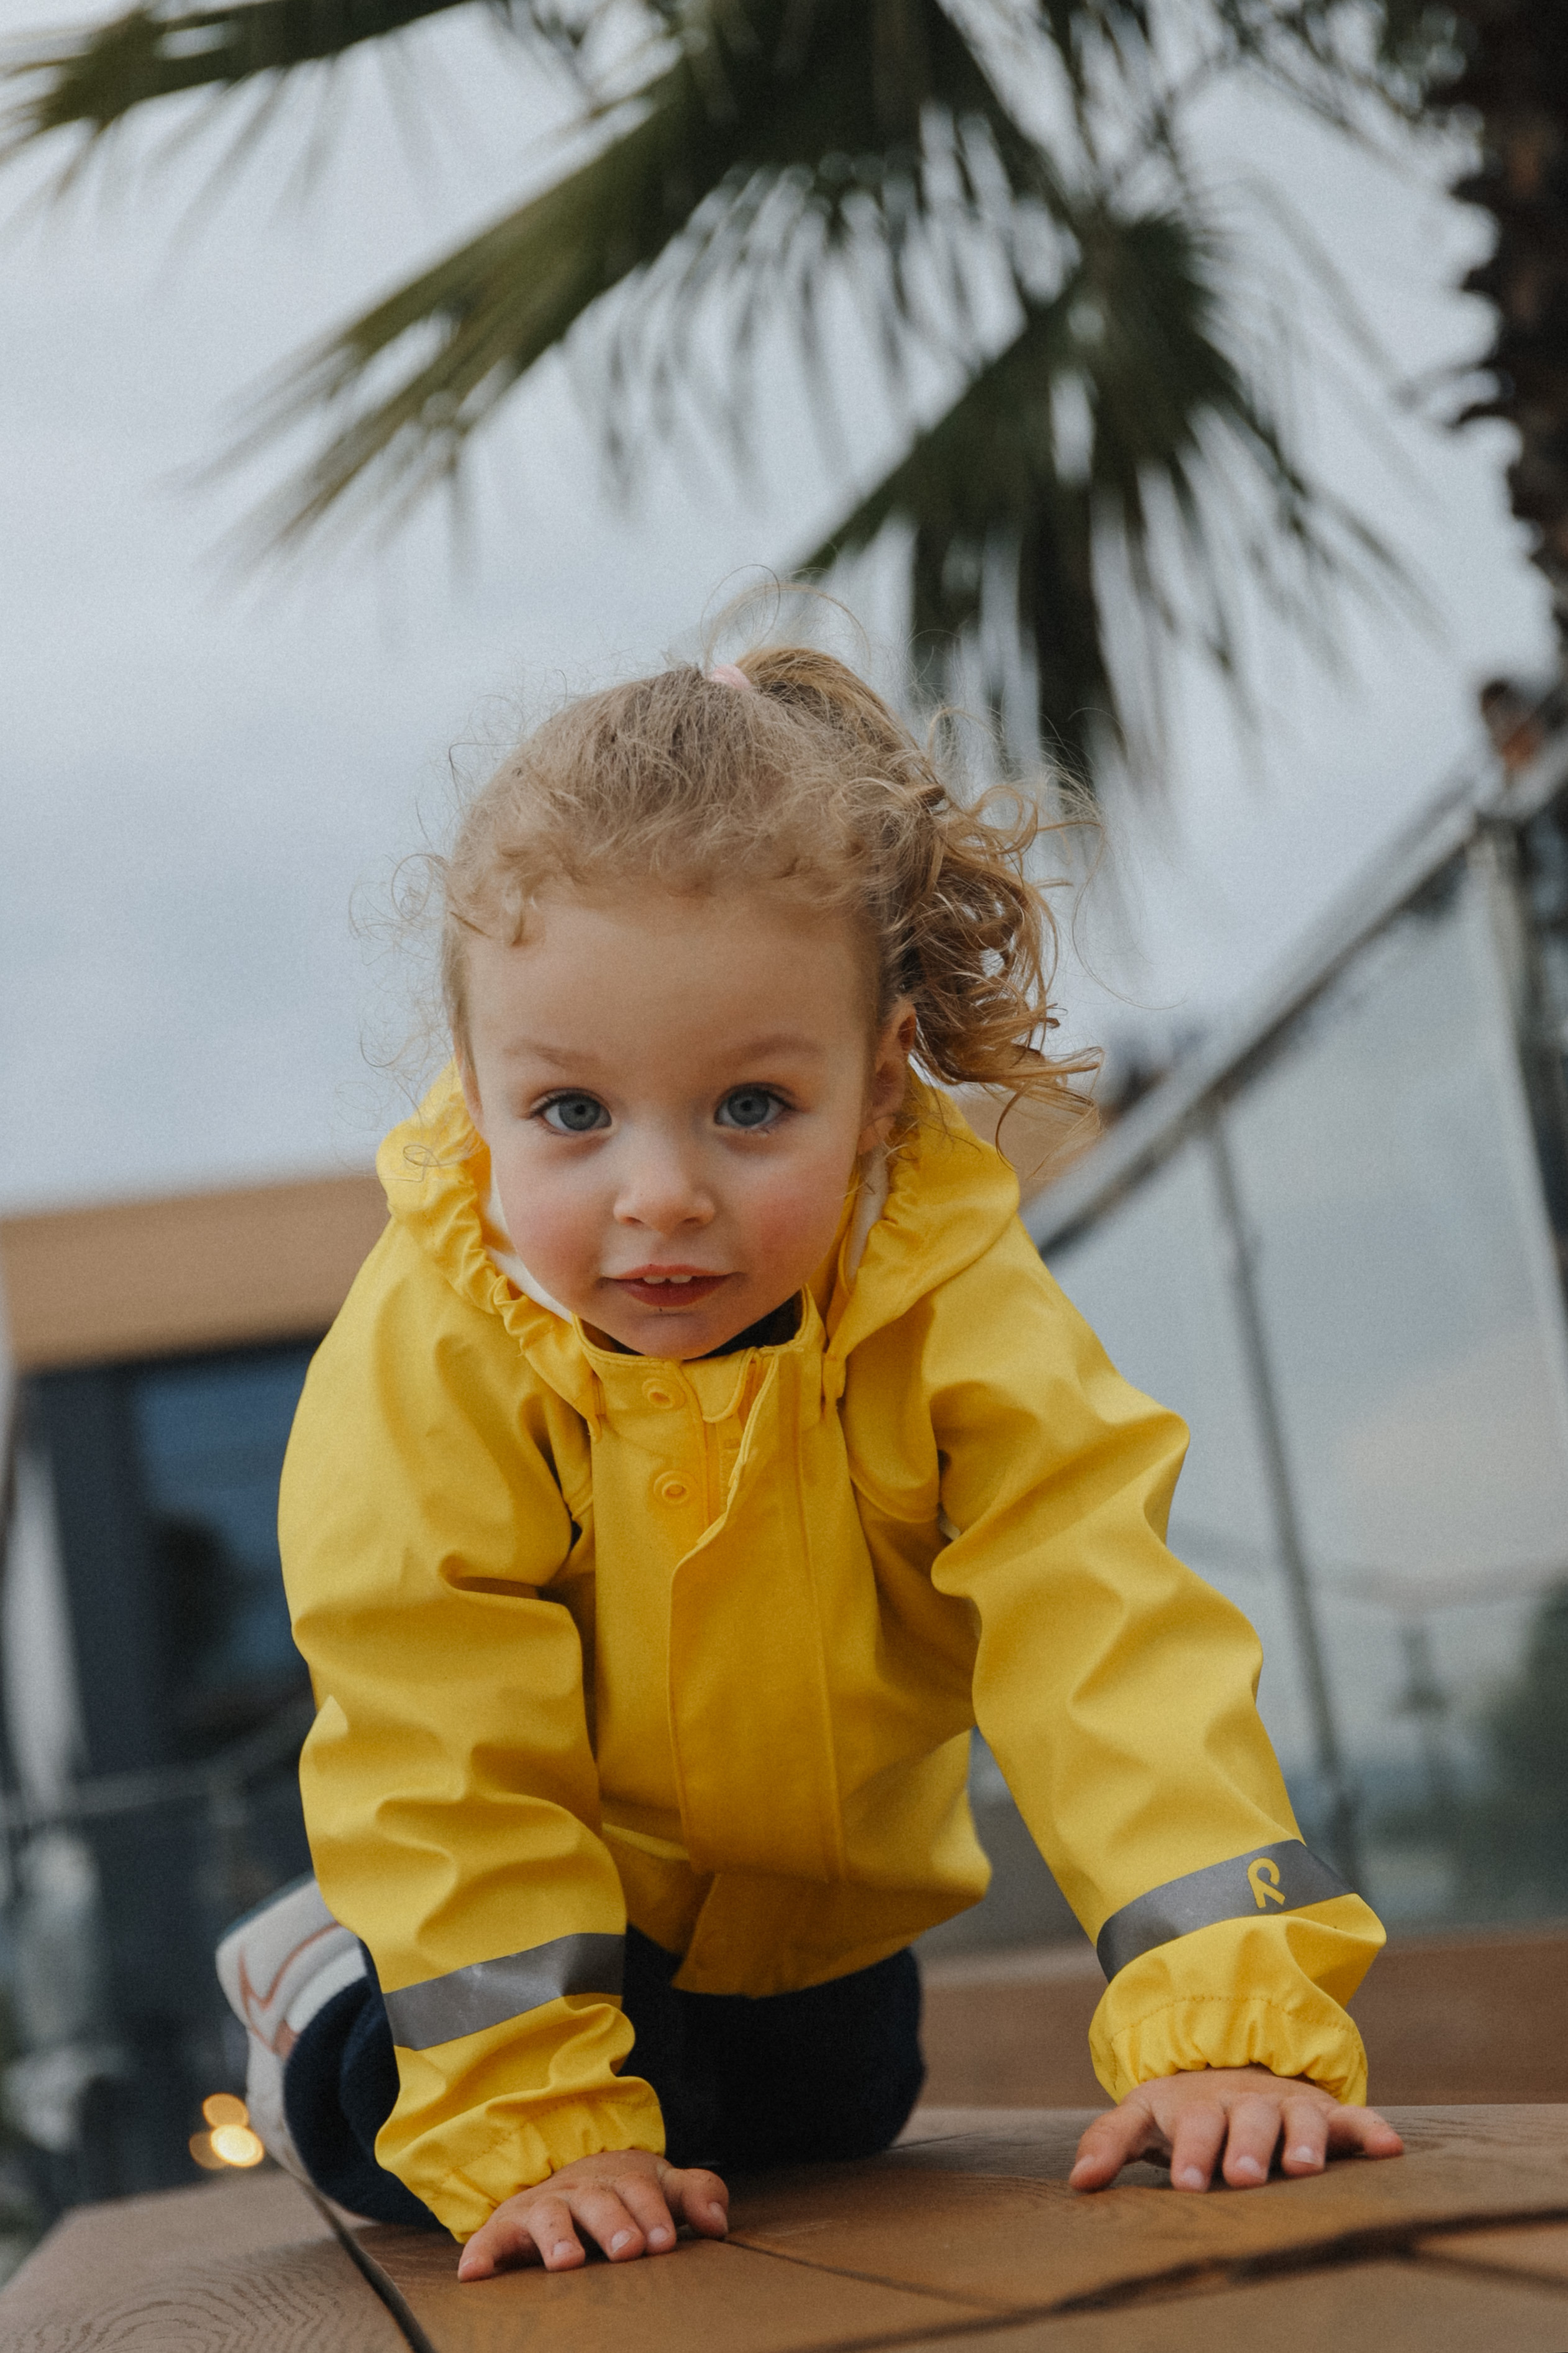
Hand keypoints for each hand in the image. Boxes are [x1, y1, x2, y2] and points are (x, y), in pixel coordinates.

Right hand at [456, 2148, 728, 2278]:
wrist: (567, 2179)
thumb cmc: (623, 2194)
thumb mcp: (662, 2188)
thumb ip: (696, 2196)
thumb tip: (719, 2222)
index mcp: (620, 2178)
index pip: (640, 2189)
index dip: (653, 2214)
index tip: (665, 2243)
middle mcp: (580, 2189)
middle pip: (597, 2200)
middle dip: (613, 2223)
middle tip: (628, 2250)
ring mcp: (543, 2206)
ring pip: (549, 2215)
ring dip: (557, 2236)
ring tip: (566, 2261)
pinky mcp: (508, 2227)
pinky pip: (491, 2238)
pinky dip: (482, 2252)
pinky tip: (475, 2273)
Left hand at [1070, 2066, 1402, 2193]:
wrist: (1232, 2065)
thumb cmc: (1185, 2108)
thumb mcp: (1143, 2116)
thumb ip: (1110, 2143)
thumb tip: (1079, 2182)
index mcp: (1200, 2105)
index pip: (1193, 2127)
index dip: (1192, 2153)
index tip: (1187, 2183)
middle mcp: (1246, 2102)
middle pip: (1247, 2121)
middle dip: (1245, 2148)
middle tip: (1242, 2176)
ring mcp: (1288, 2105)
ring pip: (1299, 2120)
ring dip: (1303, 2141)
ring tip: (1301, 2168)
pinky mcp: (1327, 2113)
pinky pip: (1354, 2119)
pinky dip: (1372, 2130)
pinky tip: (1390, 2147)